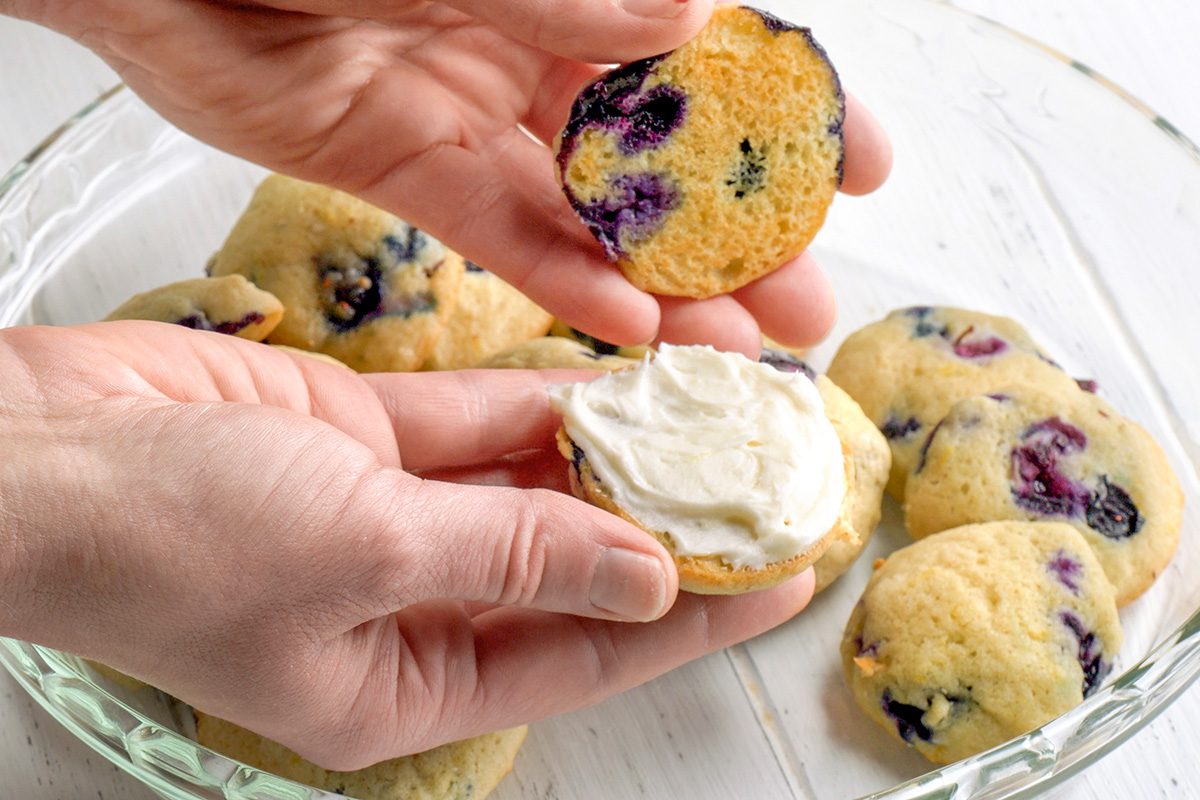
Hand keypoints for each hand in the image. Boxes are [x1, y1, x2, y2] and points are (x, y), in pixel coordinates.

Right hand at [0, 322, 814, 768]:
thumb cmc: (167, 543)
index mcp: (403, 682)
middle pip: (571, 567)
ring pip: (531, 485)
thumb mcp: (364, 559)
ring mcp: (390, 515)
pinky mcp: (366, 439)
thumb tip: (644, 577)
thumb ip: (513, 560)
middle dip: (664, 525)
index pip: (585, 653)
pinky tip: (620, 383)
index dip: (690, 617)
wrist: (40, 449)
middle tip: (760, 483)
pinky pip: (479, 421)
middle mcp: (409, 603)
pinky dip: (545, 403)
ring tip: (712, 422)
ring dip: (614, 455)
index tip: (778, 579)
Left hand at [21, 0, 890, 354]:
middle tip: (810, 305)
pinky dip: (562, 281)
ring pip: (591, 216)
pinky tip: (625, 330)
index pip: (708, 57)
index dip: (789, 116)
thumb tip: (690, 24)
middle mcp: (537, 51)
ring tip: (736, 349)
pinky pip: (502, 235)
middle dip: (740, 235)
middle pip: (662, 159)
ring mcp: (476, 116)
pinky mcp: (411, 170)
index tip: (863, 167)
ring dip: (664, 286)